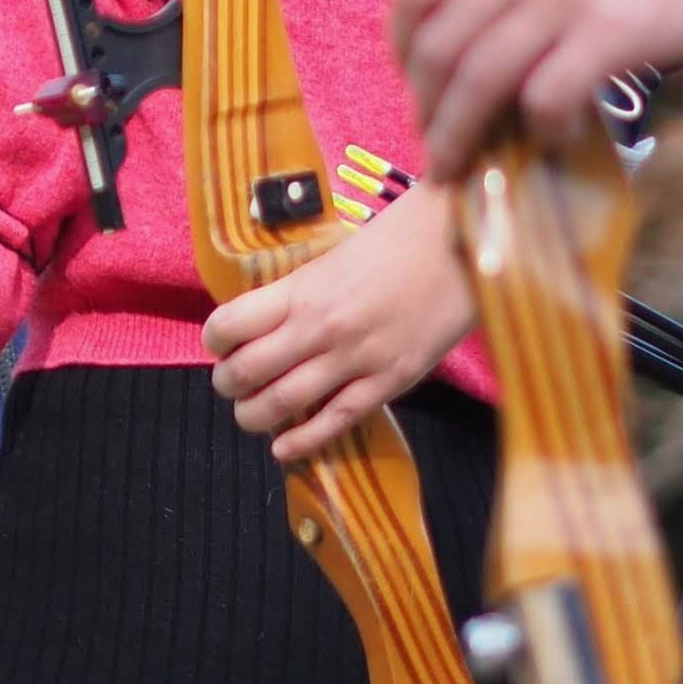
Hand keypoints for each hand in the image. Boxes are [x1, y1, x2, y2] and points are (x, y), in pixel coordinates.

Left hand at [202, 179, 476, 465]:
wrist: (467, 239)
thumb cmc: (403, 235)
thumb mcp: (337, 255)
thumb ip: (303, 290)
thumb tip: (270, 319)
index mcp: (302, 289)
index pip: (228, 325)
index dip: (215, 339)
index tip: (220, 343)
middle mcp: (320, 327)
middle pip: (246, 372)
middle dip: (228, 384)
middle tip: (232, 383)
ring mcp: (355, 359)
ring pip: (282, 404)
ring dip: (254, 416)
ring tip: (251, 413)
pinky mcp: (390, 381)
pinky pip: (335, 422)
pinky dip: (301, 441)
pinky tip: (283, 448)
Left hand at [390, 0, 682, 167]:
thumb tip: (477, 47)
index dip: (398, 49)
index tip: (412, 86)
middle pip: (438, 49)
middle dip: (425, 112)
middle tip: (435, 148)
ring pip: (479, 81)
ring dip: (461, 136)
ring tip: (465, 166)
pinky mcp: (610, 32)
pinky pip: (546, 97)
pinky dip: (541, 129)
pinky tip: (556, 137)